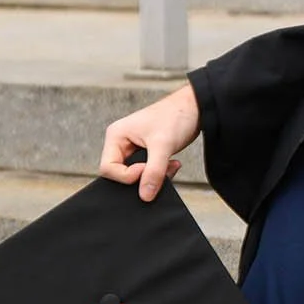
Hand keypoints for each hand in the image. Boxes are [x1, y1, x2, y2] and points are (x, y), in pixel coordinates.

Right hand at [100, 82, 200, 201]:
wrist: (195, 107)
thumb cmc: (175, 115)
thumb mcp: (163, 145)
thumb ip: (154, 172)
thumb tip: (145, 196)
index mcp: (116, 135)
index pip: (108, 168)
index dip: (126, 176)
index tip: (146, 170)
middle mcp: (121, 142)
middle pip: (121, 173)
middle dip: (142, 177)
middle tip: (161, 171)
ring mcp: (134, 148)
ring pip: (136, 175)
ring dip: (154, 176)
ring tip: (169, 166)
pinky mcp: (147, 153)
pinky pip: (147, 172)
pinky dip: (160, 173)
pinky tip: (173, 164)